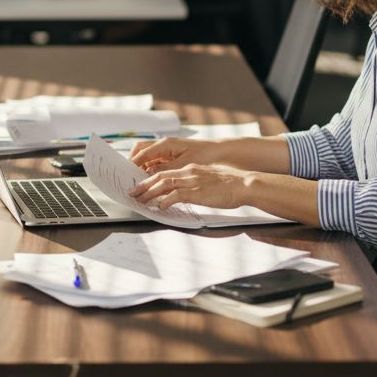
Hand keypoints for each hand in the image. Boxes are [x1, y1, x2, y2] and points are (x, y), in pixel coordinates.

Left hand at [128, 163, 253, 210]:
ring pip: (164, 184)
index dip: (150, 179)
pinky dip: (166, 200)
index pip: (165, 173)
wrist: (244, 184)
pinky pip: (177, 195)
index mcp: (191, 169)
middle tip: (133, 193)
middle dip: (144, 185)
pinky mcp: (198, 192)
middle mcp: (189, 172)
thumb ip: (195, 184)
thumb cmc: (230, 185)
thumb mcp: (208, 181)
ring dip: (150, 193)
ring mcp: (193, 181)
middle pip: (160, 177)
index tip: (140, 186)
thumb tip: (184, 194)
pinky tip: (160, 207)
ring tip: (140, 201)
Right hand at [130, 137, 227, 171]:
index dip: (132, 164)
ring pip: (146, 156)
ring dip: (141, 167)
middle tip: (129, 177)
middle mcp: (164, 144)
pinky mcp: (171, 155)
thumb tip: (148, 172)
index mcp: (165, 144)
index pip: (142, 152)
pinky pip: (155, 160)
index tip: (127, 175)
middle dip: (133, 163)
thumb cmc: (205, 155)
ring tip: (139, 180)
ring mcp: (167, 149)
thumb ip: (165, 169)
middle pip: (140, 151)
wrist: (220, 152)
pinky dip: (150, 168)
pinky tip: (151, 179)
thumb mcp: (184, 165)